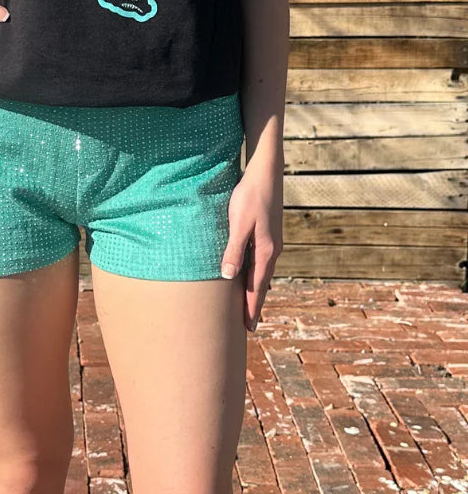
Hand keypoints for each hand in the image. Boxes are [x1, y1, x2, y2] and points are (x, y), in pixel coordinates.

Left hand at [219, 156, 282, 332]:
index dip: (251, 308)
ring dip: (255, 289)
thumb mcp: (239, 224)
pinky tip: (251, 273)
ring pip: (262, 272)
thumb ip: (234, 250)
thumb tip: (229, 278)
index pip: (256, 287)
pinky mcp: (268, 232)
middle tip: (248, 325)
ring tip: (249, 304)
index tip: (248, 328)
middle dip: (254, 303)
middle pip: (262, 283)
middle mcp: (272, 250)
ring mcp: (272, 241)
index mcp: (266, 252)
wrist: (265, 174)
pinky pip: (261, 261)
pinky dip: (256, 273)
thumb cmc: (250, 197)